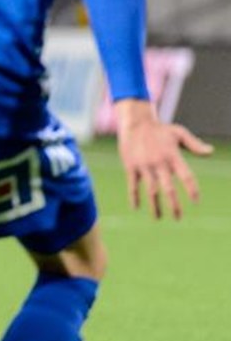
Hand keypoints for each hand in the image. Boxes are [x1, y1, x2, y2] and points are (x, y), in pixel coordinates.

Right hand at [115, 99, 211, 219]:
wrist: (135, 122)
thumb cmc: (159, 129)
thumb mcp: (179, 133)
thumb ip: (194, 144)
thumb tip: (211, 152)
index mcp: (173, 156)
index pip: (186, 176)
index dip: (192, 189)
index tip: (196, 201)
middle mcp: (159, 163)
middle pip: (168, 189)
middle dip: (173, 205)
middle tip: (178, 217)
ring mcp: (144, 166)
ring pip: (151, 190)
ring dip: (155, 206)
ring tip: (158, 218)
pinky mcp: (131, 166)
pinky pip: (132, 185)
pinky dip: (134, 197)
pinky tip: (135, 207)